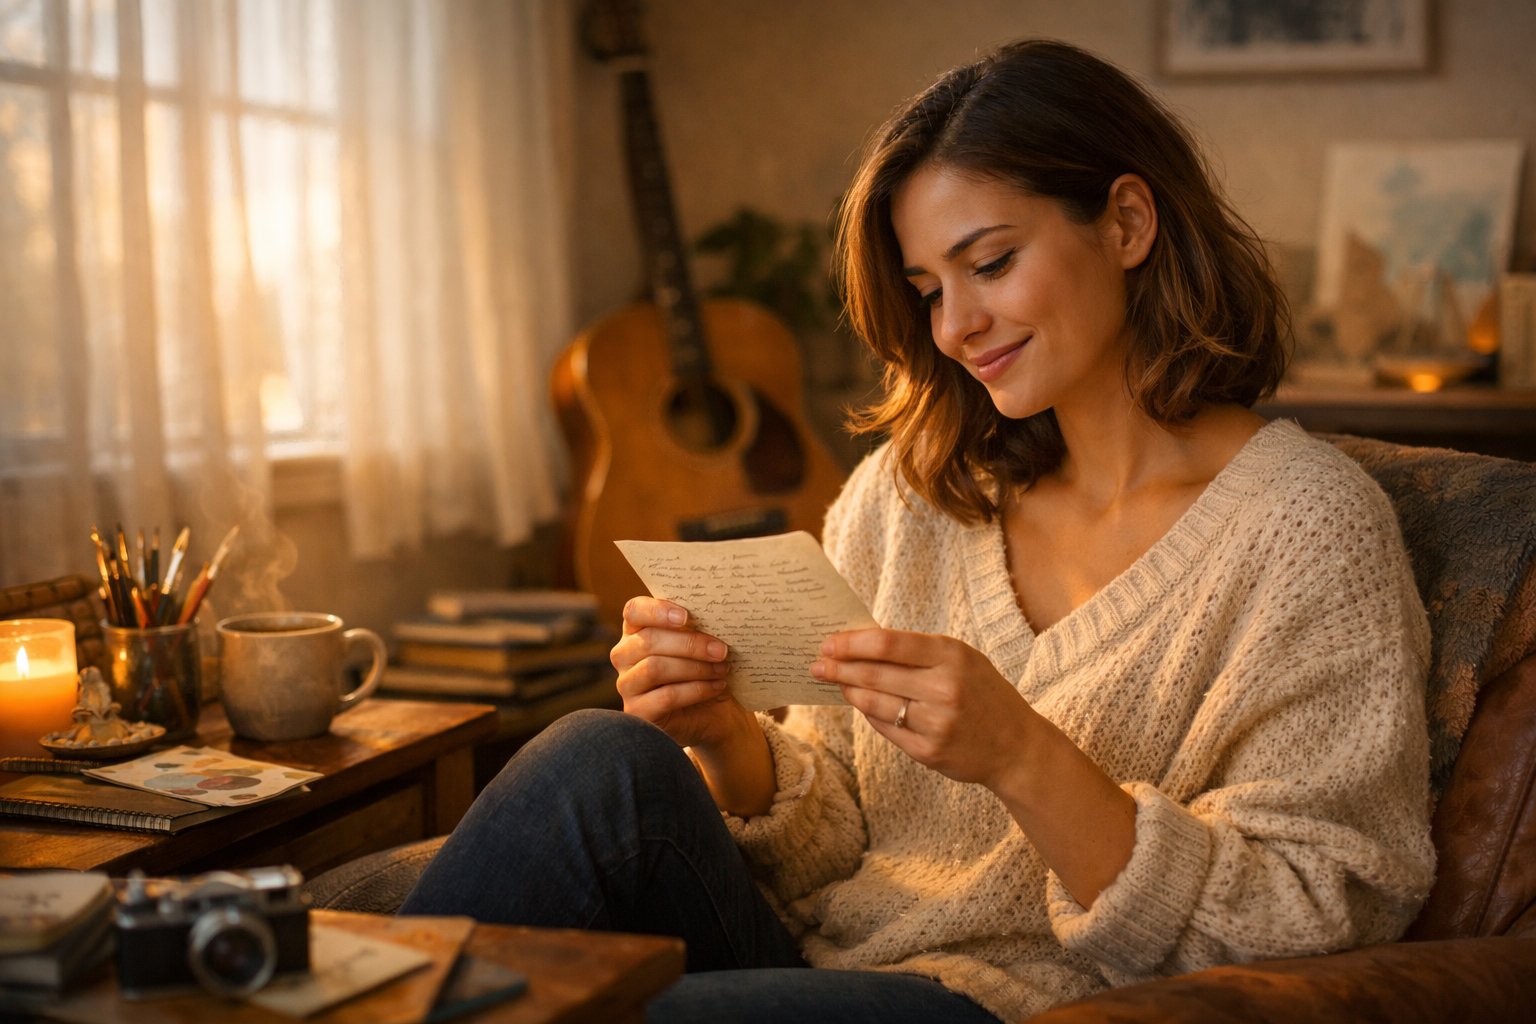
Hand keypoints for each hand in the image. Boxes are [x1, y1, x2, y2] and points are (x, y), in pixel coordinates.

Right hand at [611, 596, 752, 751]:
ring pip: (655, 668)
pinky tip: (717, 686)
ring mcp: (626, 684)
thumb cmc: (704, 668)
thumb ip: (697, 626)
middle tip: (721, 650)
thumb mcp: (701, 643)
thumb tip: (714, 613)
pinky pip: (666, 696)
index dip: (657, 611)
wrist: (712, 711)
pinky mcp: (636, 711)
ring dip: (695, 668)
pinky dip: (697, 690)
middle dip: (690, 644)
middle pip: (649, 641)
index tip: (686, 617)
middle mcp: (624, 655)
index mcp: (636, 629)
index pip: (634, 611)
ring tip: (722, 669)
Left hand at [811, 628, 1041, 789]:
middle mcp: (944, 689)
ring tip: (834, 683)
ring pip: (874, 704)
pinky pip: (885, 729)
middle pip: (874, 675)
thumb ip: (918, 651)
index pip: (888, 644)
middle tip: (817, 664)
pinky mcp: (928, 751)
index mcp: (952, 656)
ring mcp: (936, 723)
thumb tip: (862, 642)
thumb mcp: (962, 659)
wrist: (1017, 746)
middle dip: (839, 668)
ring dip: (849, 692)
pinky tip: (860, 705)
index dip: (852, 643)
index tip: (829, 642)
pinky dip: (868, 715)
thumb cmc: (983, 693)